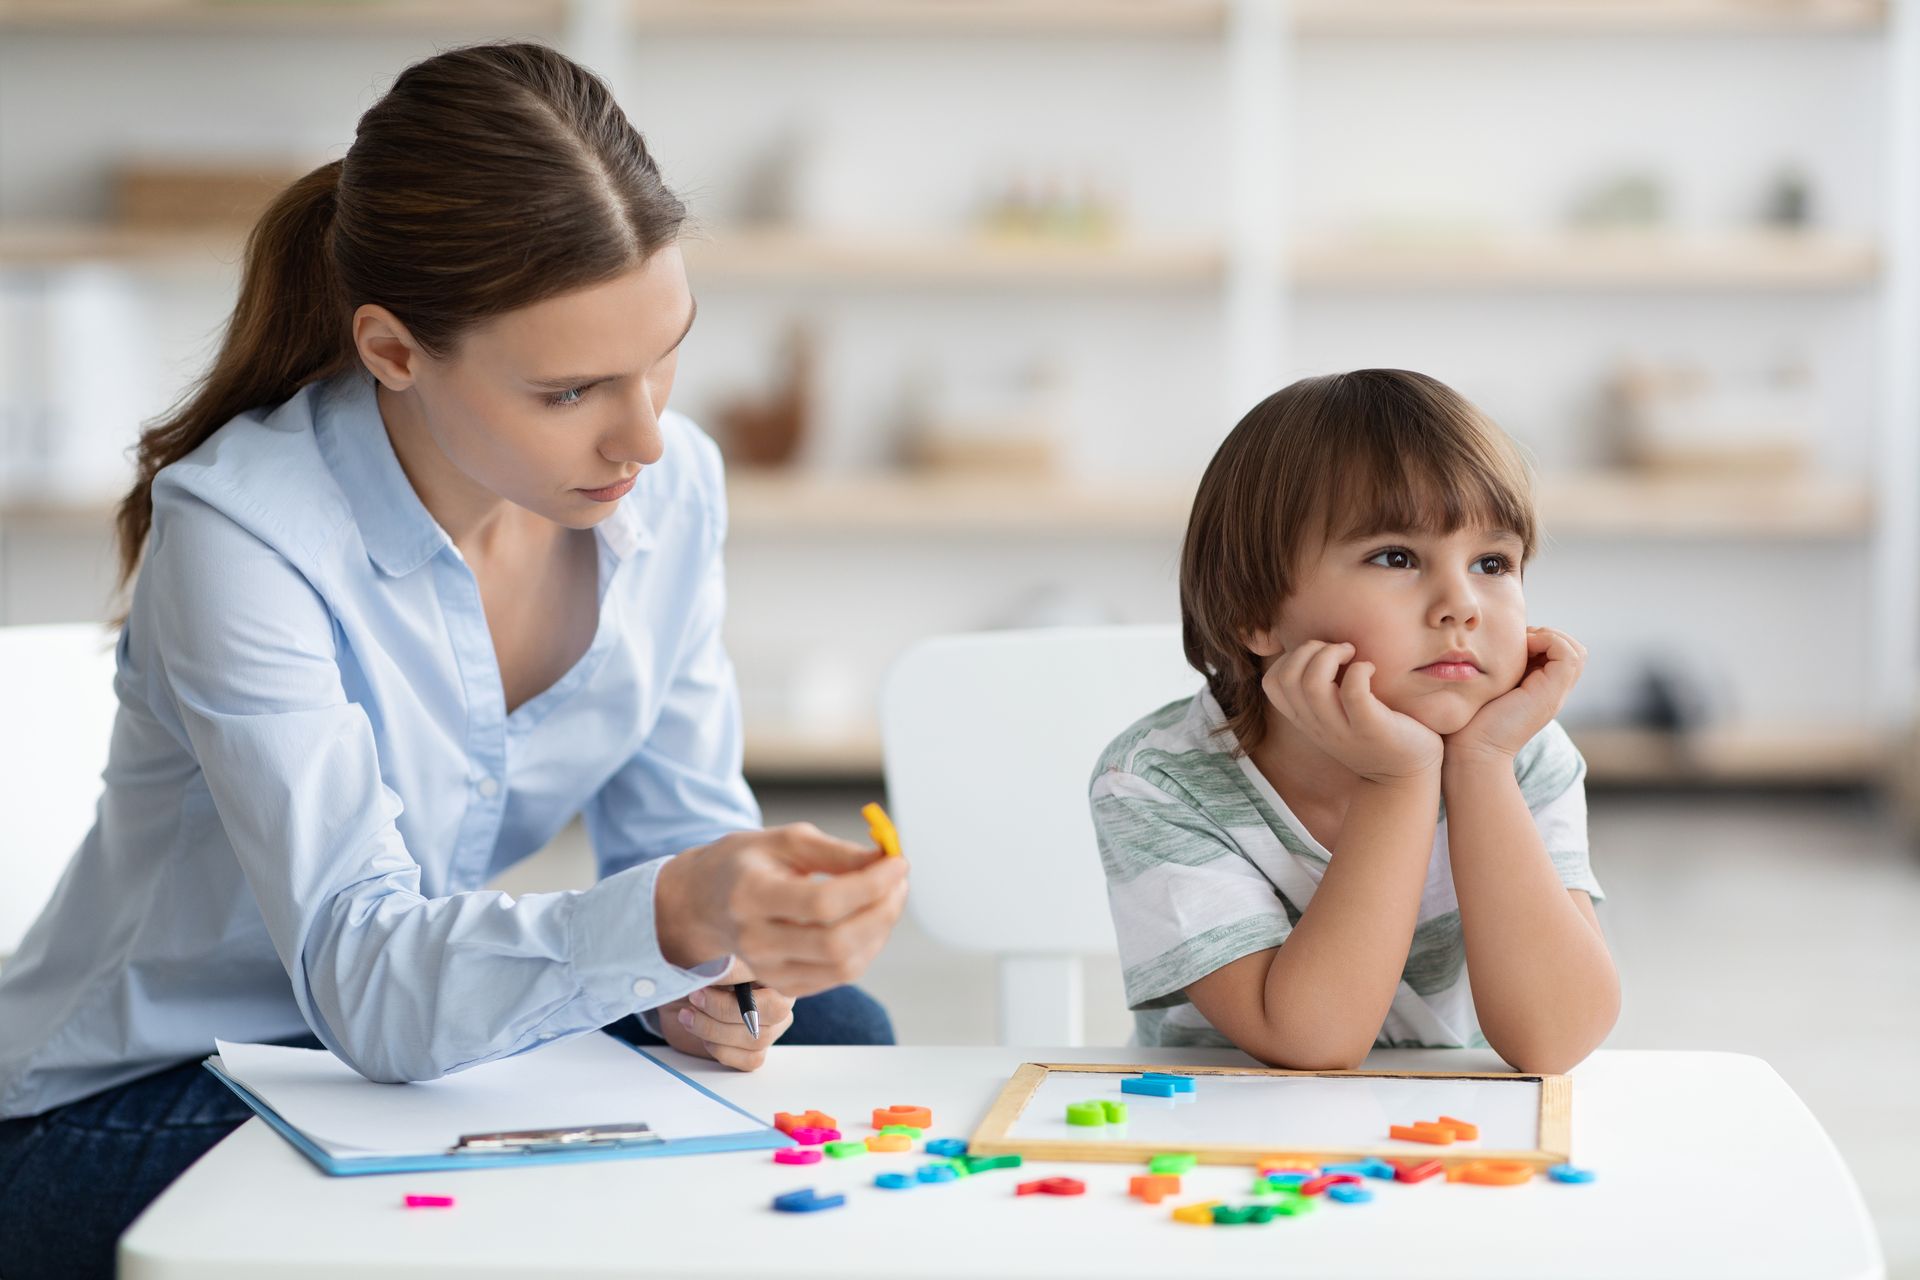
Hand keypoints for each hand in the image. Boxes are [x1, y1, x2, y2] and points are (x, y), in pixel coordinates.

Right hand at [654, 823, 908, 995]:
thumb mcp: (786, 841)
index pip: (822, 903)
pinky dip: (867, 946)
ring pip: (845, 965)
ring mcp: (769, 971)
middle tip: (899, 881)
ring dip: (881, 929)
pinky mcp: (785, 985)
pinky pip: (841, 975)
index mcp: (751, 896)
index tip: (898, 861)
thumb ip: (836, 852)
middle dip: (883, 911)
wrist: (706, 903)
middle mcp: (756, 941)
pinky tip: (869, 918)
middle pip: (837, 942)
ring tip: (889, 896)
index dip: (870, 885)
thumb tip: (886, 859)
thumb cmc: (748, 864)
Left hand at [654, 959, 794, 1070]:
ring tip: (689, 1016)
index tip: (707, 976)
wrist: (683, 997)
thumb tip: (722, 966)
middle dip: (725, 1008)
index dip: (739, 977)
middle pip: (773, 1011)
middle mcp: (782, 999)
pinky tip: (704, 1037)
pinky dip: (722, 1050)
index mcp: (776, 970)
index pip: (774, 975)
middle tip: (694, 997)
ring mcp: (772, 1028)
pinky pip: (750, 1059)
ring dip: (715, 1030)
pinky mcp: (757, 1052)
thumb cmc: (698, 972)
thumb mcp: (706, 957)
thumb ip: (720, 960)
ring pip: (757, 1038)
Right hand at [1261, 640, 1442, 782]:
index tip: (1319, 656)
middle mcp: (1317, 726)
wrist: (1406, 776)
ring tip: (1352, 654)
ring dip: (1331, 655)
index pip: (1272, 683)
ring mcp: (1342, 730)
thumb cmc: (1374, 734)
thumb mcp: (1336, 716)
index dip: (1289, 657)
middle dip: (1310, 650)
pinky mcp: (1370, 728)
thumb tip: (1317, 649)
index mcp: (1305, 720)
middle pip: (1288, 677)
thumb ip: (1321, 692)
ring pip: (1313, 684)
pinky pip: (1353, 692)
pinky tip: (1371, 668)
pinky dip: (1359, 670)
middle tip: (1339, 650)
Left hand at [1447, 626, 1586, 762]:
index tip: (1511, 642)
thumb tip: (1488, 642)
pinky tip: (1523, 649)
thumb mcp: (1486, 687)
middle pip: (1573, 650)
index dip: (1539, 637)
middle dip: (1548, 635)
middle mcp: (1552, 692)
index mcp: (1539, 689)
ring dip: (1549, 636)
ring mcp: (1555, 693)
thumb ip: (1497, 669)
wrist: (1472, 751)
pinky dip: (1549, 641)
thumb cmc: (1468, 723)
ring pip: (1575, 651)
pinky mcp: (1551, 693)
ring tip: (1523, 643)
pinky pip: (1568, 655)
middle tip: (1520, 640)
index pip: (1557, 652)